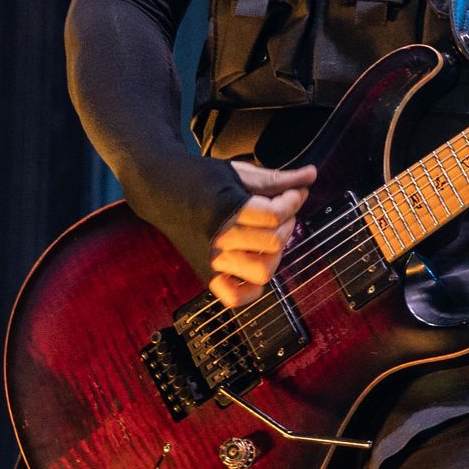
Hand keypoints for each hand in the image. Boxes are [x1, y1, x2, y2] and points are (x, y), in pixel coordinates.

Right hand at [208, 162, 316, 306]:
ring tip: (270, 237)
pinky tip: (255, 265)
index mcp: (225, 208)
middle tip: (283, 211)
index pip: (275, 214)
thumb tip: (310, 175)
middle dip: (288, 223)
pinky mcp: (206, 274)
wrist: (158, 188)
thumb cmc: (198, 178)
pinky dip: (251, 290)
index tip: (295, 192)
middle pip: (273, 242)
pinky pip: (236, 297)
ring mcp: (212, 260)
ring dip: (275, 254)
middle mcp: (218, 238)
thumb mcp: (238, 171)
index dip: (293, 201)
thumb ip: (276, 178)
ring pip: (262, 272)